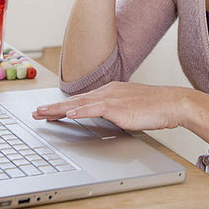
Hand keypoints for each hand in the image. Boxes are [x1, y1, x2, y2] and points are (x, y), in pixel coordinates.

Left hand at [32, 81, 186, 130]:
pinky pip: (95, 109)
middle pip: (75, 101)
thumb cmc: (155, 107)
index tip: (48, 111)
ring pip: (79, 104)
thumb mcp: (130, 106)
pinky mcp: (119, 107)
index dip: (62, 106)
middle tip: (36, 112)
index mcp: (109, 91)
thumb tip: (106, 117)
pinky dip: (80, 112)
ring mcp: (112, 98)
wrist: (172, 102)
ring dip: (59, 110)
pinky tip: (69, 115)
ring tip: (43, 114)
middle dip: (54, 107)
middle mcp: (107, 92)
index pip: (81, 100)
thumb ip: (115, 110)